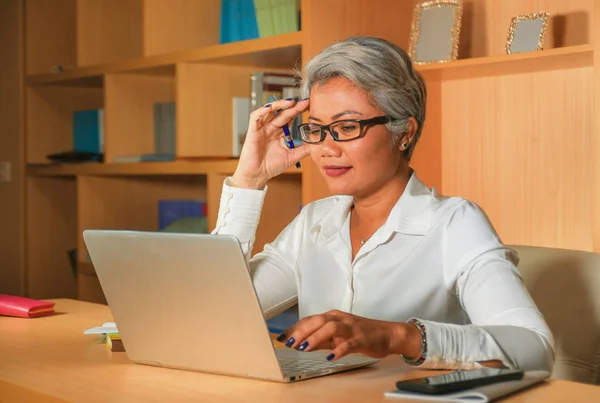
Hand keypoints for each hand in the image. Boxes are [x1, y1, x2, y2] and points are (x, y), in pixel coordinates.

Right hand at [231, 98, 309, 189]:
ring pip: (269, 111)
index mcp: (280, 133)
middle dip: (293, 107)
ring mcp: (262, 128)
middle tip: (304, 102)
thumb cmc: (270, 166)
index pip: (290, 118)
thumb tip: (317, 146)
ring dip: (279, 105)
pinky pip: (255, 117)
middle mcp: (271, 128)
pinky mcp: (252, 131)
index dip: (298, 111)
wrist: (257, 175)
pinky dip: (262, 110)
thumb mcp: (291, 157)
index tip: (308, 106)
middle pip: (282, 113)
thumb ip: (303, 150)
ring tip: (290, 102)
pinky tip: (271, 107)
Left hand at [276, 310, 422, 360]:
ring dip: (316, 337)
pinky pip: (349, 343)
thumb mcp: (338, 335)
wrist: (388, 334)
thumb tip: (301, 343)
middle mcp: (340, 319)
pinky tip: (330, 357)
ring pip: (331, 328)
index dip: (294, 328)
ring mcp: (351, 328)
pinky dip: (338, 349)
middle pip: (317, 321)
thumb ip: (321, 339)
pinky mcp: (361, 338)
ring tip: (304, 347)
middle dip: (301, 331)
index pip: (309, 320)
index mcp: (333, 317)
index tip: (280, 337)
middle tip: (288, 342)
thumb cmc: (361, 334)